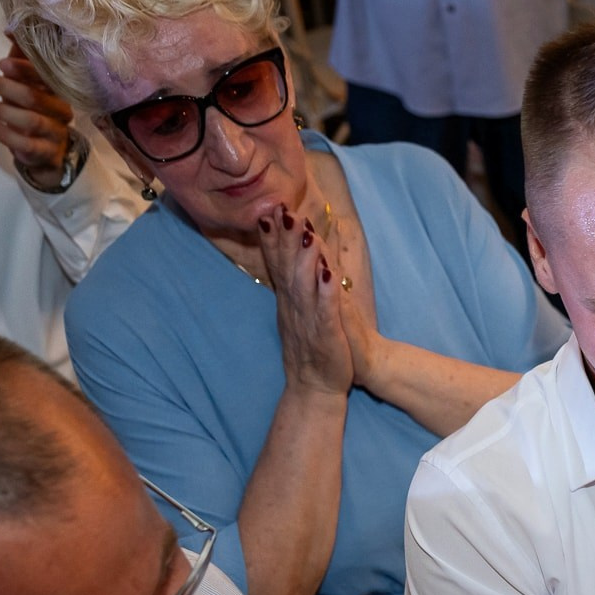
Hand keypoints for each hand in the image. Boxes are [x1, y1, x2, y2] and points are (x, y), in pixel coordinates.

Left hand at [0, 43, 76, 190]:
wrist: (48, 152)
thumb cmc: (33, 110)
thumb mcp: (26, 83)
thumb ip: (20, 59)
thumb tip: (10, 29)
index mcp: (57, 89)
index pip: (45, 76)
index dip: (25, 69)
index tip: (1, 63)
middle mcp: (61, 109)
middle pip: (33, 96)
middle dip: (0, 85)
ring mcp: (56, 133)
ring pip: (30, 120)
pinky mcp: (47, 153)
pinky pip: (27, 145)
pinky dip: (6, 134)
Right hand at [258, 203, 352, 397]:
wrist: (315, 389)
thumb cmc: (311, 347)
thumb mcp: (298, 312)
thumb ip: (294, 285)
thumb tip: (290, 258)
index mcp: (289, 300)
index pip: (277, 262)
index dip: (272, 235)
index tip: (267, 207)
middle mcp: (294, 307)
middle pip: (286, 266)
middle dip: (284, 236)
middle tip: (278, 206)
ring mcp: (308, 321)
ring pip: (303, 285)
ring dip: (303, 257)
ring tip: (303, 231)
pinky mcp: (325, 336)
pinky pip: (324, 312)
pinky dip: (324, 293)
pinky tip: (326, 274)